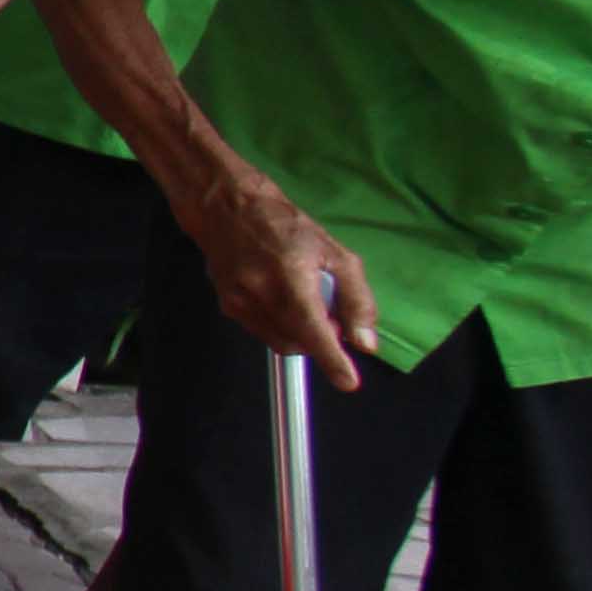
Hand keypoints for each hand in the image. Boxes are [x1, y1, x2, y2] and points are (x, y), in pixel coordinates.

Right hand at [183, 169, 374, 385]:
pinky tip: (282, 301)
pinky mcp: (227, 307)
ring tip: (305, 304)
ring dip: (301, 334)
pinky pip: (263, 331)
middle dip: (320, 339)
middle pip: (299, 342)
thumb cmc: (286, 226)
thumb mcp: (335, 253)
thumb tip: (365, 342)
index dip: (332, 359)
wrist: (226, 208)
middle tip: (332, 317)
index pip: (313, 328)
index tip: (348, 382)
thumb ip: (356, 299)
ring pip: (281, 341)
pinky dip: (282, 326)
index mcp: (291, 275)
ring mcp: (238, 302)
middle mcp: (260, 292)